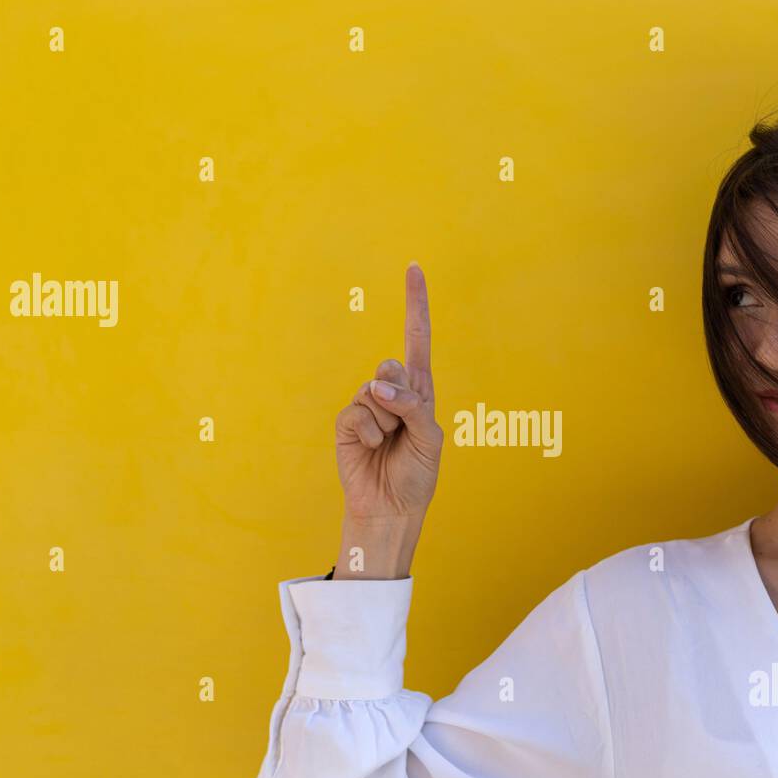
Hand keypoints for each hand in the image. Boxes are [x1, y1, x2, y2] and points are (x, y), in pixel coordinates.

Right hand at [332, 263, 443, 576]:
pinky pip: (358, 411)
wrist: (391, 509)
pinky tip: (373, 450)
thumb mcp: (430, 439)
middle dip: (402, 398)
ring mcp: (367, 405)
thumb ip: (412, 406)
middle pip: (393, 366)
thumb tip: (377, 386)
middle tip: (404, 430)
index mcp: (420, 391)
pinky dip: (370, 433)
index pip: (416, 338)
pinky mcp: (347, 422)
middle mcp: (393, 392)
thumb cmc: (416, 476)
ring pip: (375, 390)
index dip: (415, 304)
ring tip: (390, 446)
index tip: (414, 267)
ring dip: (388, 422)